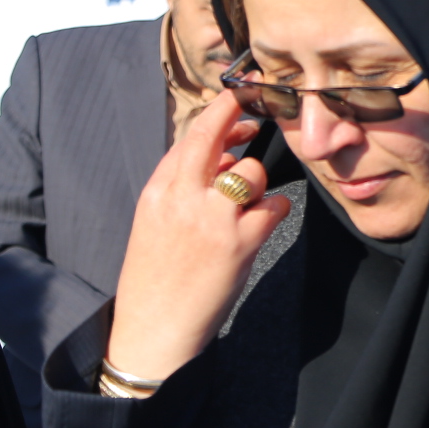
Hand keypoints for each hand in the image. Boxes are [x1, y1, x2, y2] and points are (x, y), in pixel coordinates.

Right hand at [105, 92, 290, 382]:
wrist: (153, 328)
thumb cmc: (157, 276)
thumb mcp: (155, 222)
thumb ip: (185, 186)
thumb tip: (226, 156)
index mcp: (157, 193)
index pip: (188, 137)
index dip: (217, 113)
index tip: (235, 99)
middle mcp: (181, 198)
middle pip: (212, 138)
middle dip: (236, 113)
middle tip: (257, 108)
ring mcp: (211, 219)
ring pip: (251, 173)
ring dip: (259, 184)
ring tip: (248, 207)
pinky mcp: (239, 242)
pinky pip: (274, 205)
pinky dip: (275, 210)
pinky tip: (262, 224)